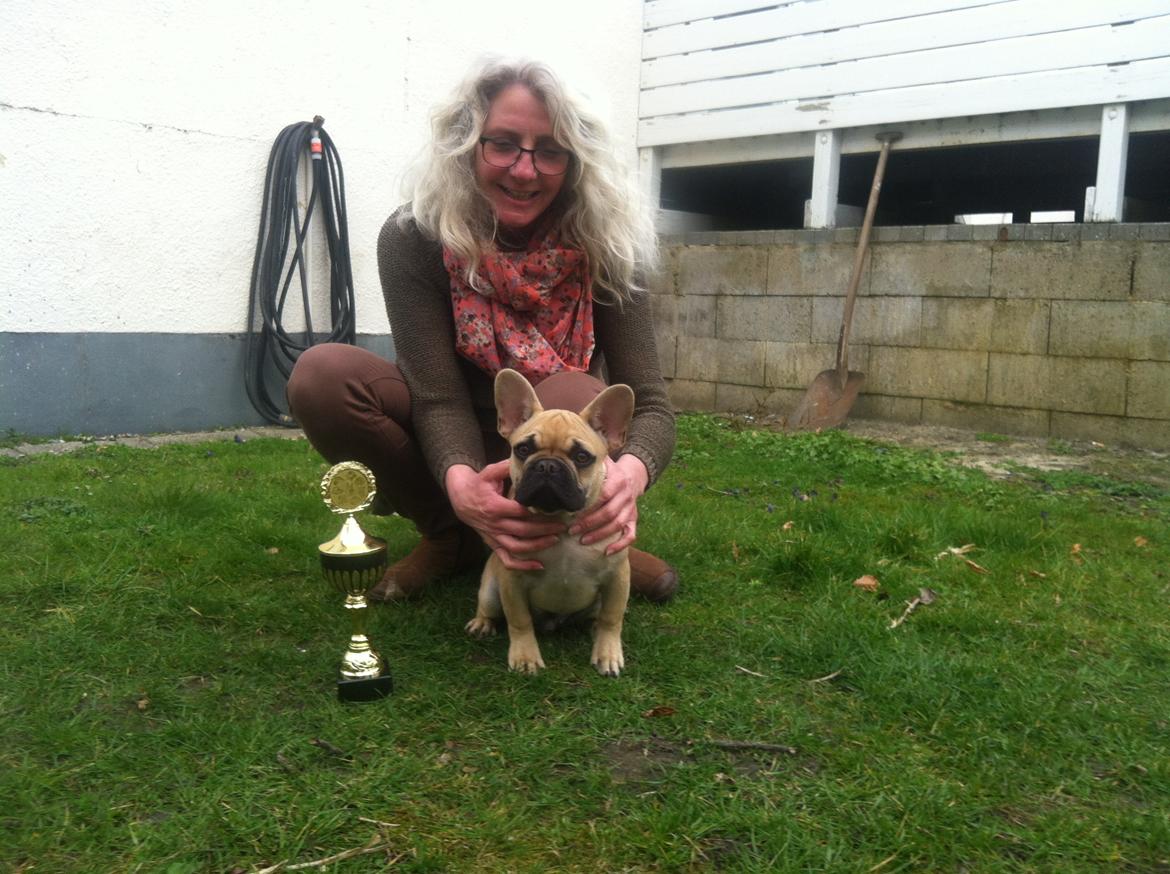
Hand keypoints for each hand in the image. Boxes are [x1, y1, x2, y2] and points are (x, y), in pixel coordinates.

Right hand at [445, 462, 565, 569]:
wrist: (460, 498)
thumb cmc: (478, 484)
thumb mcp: (489, 472)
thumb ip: (506, 467)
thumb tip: (525, 460)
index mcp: (495, 506)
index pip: (521, 511)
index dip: (538, 512)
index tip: (556, 510)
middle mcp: (494, 524)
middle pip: (523, 530)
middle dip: (545, 529)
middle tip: (563, 526)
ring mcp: (494, 536)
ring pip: (517, 547)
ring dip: (537, 546)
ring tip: (555, 540)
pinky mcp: (493, 544)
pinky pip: (507, 559)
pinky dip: (522, 565)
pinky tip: (538, 566)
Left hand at [570, 454, 647, 554]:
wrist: (633, 476)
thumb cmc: (610, 471)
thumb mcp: (603, 463)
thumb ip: (589, 462)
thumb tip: (567, 455)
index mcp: (618, 480)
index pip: (603, 495)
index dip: (588, 507)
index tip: (571, 513)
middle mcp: (626, 495)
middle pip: (609, 512)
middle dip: (590, 523)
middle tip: (572, 530)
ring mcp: (631, 509)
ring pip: (618, 525)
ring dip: (600, 535)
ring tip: (583, 541)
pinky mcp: (634, 519)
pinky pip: (631, 535)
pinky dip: (620, 545)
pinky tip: (607, 552)